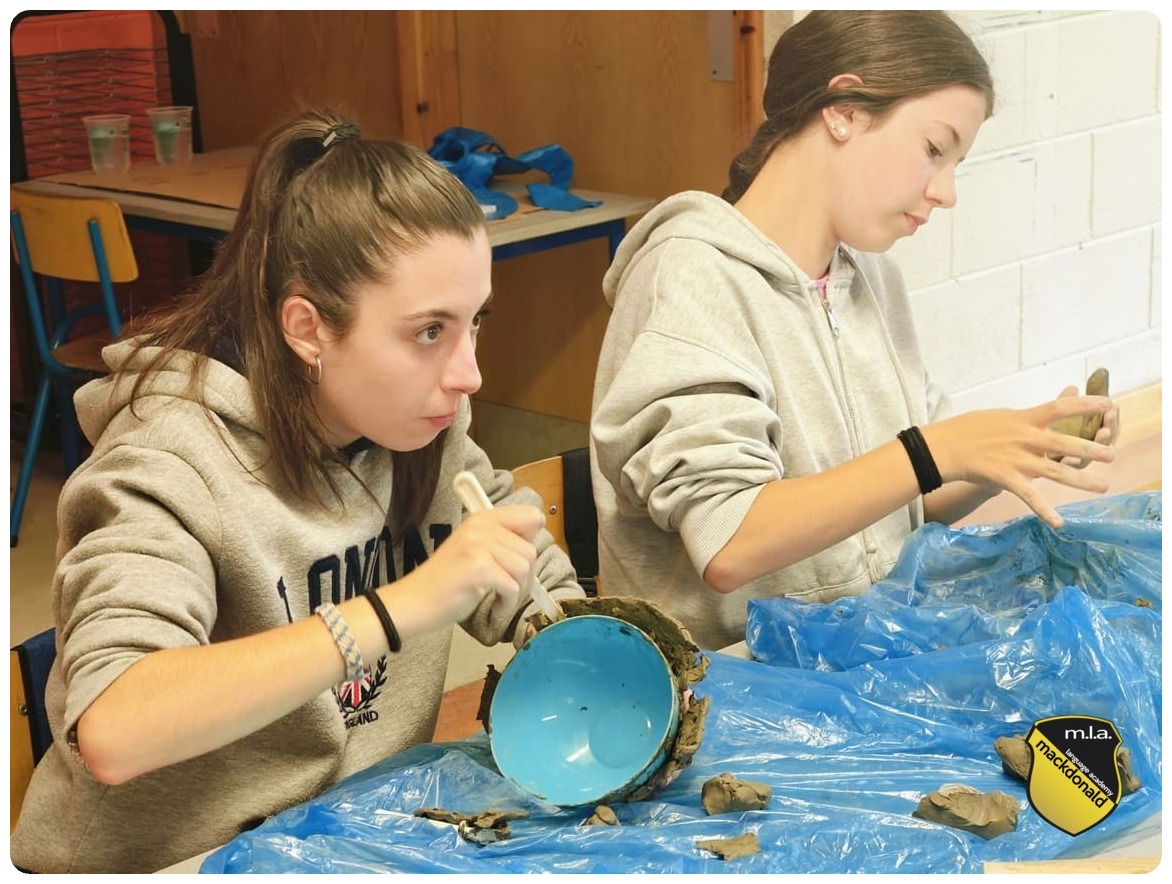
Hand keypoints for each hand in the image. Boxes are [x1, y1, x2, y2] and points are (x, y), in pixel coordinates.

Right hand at [409, 506, 544, 624]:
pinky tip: (495, 606)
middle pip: (530, 549)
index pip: (531, 515)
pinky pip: (512, 587)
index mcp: (482, 518)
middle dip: (526, 576)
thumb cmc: (446, 582)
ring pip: (525, 568)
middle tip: (509, 589)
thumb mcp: (474, 550)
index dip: (531, 540)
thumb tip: (533, 544)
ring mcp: (478, 545)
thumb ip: (500, 541)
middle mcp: (481, 525)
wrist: (413, 601)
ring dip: (518, 590)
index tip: (517, 560)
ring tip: (500, 598)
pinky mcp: (478, 568)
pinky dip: (508, 603)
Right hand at [921, 394, 1114, 528]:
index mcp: (1024, 418)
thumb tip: (1043, 413)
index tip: (1108, 404)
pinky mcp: (1006, 479)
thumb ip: (1025, 417)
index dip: (1087, 405)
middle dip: (1091, 449)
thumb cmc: (967, 429)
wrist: (942, 447)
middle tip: (1111, 455)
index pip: (1061, 407)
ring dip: (1081, 480)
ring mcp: (1017, 460)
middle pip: (1065, 442)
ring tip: (1103, 486)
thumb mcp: (1000, 416)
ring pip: (1056, 471)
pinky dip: (1045, 511)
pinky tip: (1059, 524)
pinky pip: (1030, 498)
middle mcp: (1025, 438)